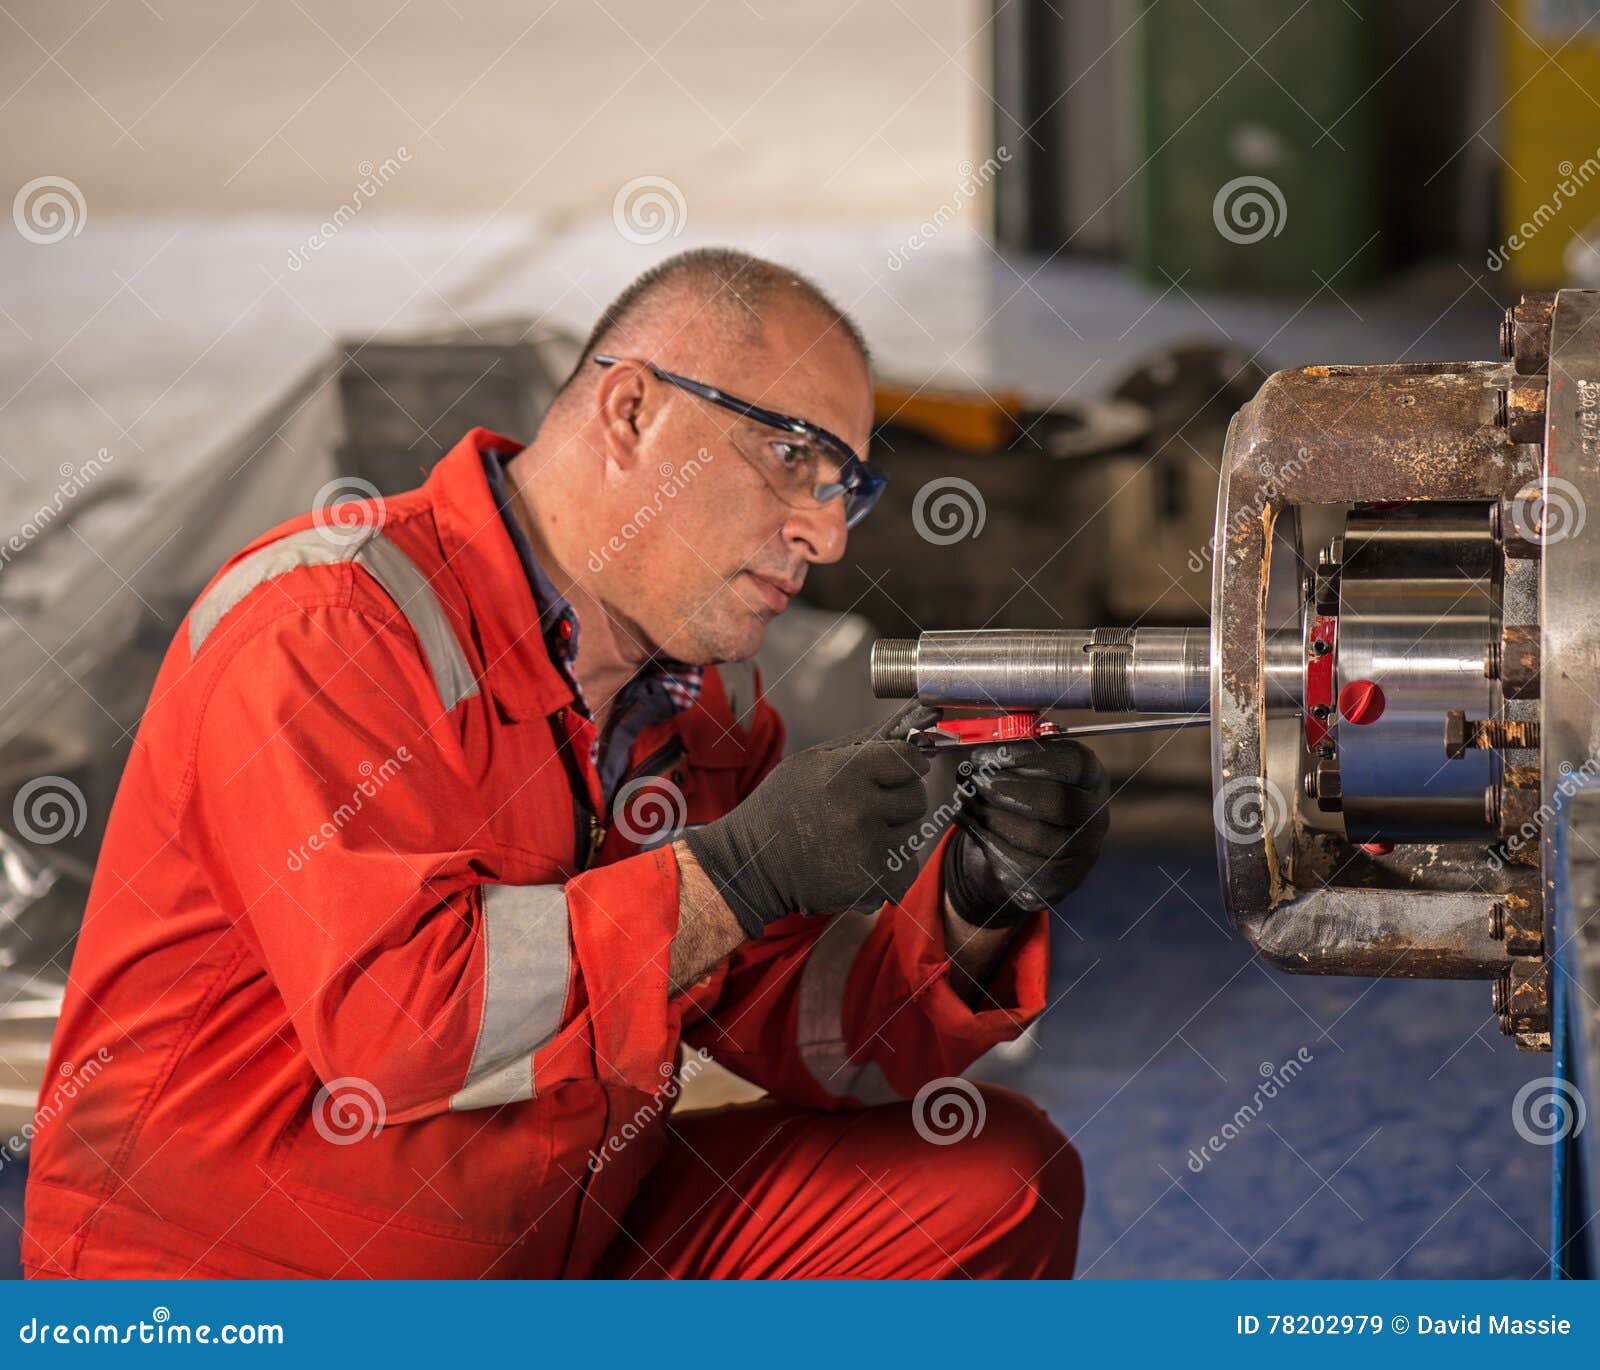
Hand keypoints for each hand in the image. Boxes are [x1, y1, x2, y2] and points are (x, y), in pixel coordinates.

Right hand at [683, 701, 939, 937]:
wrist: (752, 864)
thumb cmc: (780, 808)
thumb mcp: (809, 762)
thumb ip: (858, 744)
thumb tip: (904, 729)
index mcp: (845, 772)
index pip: (908, 759)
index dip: (910, 764)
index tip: (906, 770)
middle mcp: (859, 808)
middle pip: (916, 797)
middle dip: (900, 801)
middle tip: (870, 808)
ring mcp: (866, 848)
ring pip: (912, 834)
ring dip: (894, 835)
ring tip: (857, 837)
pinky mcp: (870, 881)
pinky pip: (905, 869)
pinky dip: (891, 869)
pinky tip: (862, 862)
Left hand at [943, 739, 1108, 926]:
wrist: (1020, 848)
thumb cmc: (1020, 795)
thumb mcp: (1020, 766)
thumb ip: (1009, 750)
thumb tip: (984, 746)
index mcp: (1091, 778)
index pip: (1073, 763)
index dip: (1027, 757)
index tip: (986, 755)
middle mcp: (1095, 815)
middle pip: (1059, 802)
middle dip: (1008, 789)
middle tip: (975, 781)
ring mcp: (1082, 853)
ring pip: (1038, 838)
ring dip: (992, 816)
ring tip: (966, 800)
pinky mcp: (1060, 882)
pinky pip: (1023, 867)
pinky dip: (988, 843)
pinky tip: (969, 823)